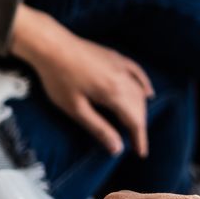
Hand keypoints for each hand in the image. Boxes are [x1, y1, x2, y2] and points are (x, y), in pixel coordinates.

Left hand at [10, 6, 154, 155]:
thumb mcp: (76, 109)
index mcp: (114, 92)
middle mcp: (123, 78)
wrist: (51, 46)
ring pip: (140, 90)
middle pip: (139, 106)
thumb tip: (117, 148)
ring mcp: (120, 65)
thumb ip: (98, 128)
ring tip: (136, 124)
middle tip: (136, 142)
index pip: (135, 120)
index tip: (140, 153)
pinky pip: (137, 72)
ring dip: (141, 109)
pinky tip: (148, 92)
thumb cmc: (59, 78)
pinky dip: (144, 84)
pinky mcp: (115, 57)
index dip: (139, 137)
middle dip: (140, 125)